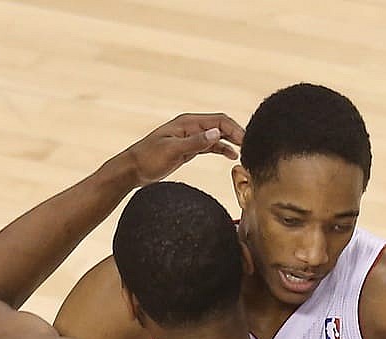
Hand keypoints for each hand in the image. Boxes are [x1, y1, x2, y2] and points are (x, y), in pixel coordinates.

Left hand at [120, 113, 244, 186]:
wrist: (133, 169)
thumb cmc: (148, 159)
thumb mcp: (172, 151)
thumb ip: (195, 143)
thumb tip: (216, 134)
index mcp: (188, 123)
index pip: (219, 121)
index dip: (235, 129)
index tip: (247, 142)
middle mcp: (191, 127)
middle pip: (221, 126)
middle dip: (237, 134)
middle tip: (252, 147)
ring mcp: (190, 138)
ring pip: (217, 136)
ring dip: (231, 142)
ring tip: (246, 152)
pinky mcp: (188, 149)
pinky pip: (210, 146)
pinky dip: (222, 149)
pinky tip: (232, 156)